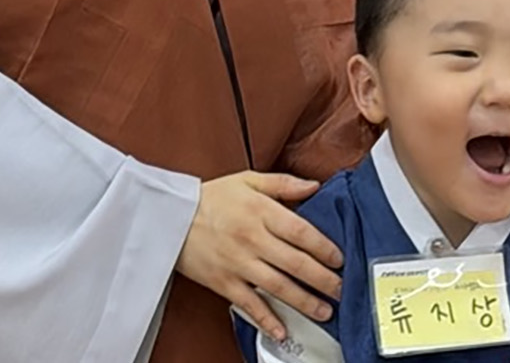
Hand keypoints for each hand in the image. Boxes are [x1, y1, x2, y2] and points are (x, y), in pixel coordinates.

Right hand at [175, 172, 342, 341]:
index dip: (324, 248)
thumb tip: (314, 186)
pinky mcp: (223, 283)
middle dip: (323, 280)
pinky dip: (266, 320)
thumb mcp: (247, 179)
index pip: (301, 232)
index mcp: (260, 211)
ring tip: (324, 311)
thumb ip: (283, 183)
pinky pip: (249, 304)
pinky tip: (282, 330)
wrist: (168, 217)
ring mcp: (238, 263)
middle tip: (341, 289)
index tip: (339, 259)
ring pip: (278, 287)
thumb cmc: (209, 198)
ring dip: (305, 302)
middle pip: (295, 263)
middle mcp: (251, 238)